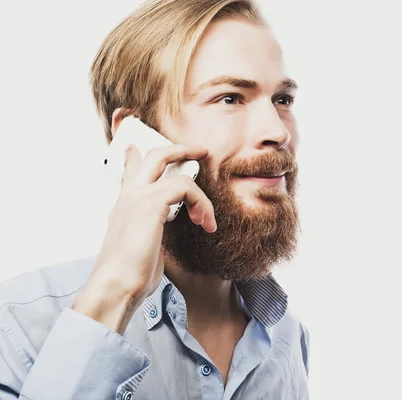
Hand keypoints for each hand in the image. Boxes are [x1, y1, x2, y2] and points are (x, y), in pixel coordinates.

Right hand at [73, 144, 215, 333]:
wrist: (115, 287)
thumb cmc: (130, 277)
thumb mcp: (145, 249)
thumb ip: (153, 235)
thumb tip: (162, 237)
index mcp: (125, 207)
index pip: (130, 172)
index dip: (136, 157)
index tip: (137, 148)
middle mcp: (129, 197)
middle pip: (153, 156)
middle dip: (180, 149)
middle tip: (201, 152)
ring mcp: (137, 197)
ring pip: (170, 164)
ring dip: (199, 191)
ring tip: (207, 218)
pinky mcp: (150, 204)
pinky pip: (185, 187)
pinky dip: (201, 203)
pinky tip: (205, 224)